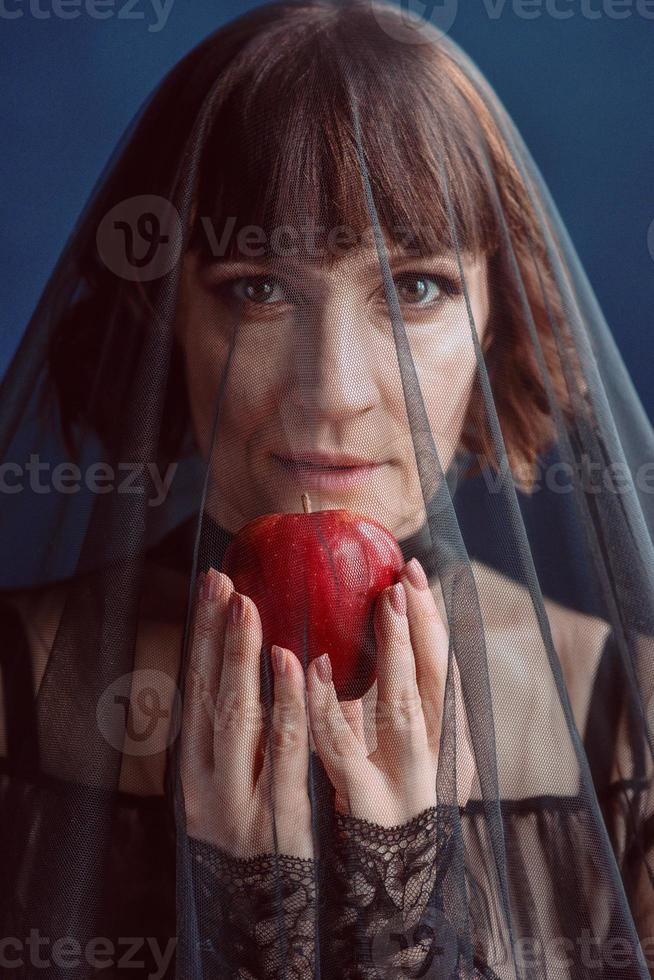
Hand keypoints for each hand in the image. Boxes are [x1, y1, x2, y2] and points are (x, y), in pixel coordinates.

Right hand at [180, 568, 312, 858]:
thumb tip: (244, 662)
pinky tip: (296, 664)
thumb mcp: (227, 785)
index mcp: (194, 768)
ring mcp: (240, 800)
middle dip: (214, 636)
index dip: (201, 635)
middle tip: (225, 583)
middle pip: (207, 697)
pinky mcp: (278, 817)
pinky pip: (285, 753)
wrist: (259, 917)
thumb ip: (235, 733)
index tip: (211, 584)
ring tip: (248, 608)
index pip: (194, 688)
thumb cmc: (250, 838)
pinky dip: (289, 705)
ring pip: (237, 719)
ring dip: (241, 659)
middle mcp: (207, 781)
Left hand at [307, 558, 474, 826]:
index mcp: (445, 742)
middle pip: (433, 682)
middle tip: (407, 576)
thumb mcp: (393, 756)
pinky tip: (313, 668)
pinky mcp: (364, 807)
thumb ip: (376, 709)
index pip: (442, 671)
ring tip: (386, 603)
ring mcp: (404, 784)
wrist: (392, 894)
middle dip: (421, 626)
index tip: (416, 572)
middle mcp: (434, 760)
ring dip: (393, 651)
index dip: (432, 621)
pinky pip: (343, 749)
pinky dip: (330, 705)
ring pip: (402, 706)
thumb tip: (350, 648)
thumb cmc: (387, 811)